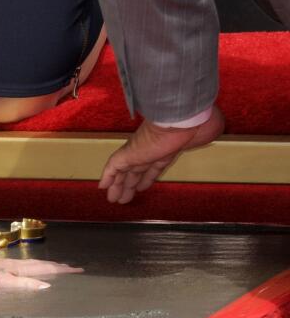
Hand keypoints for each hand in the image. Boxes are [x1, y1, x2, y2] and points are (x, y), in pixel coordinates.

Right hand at [0, 250, 82, 289]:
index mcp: (1, 268)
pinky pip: (13, 282)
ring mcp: (0, 272)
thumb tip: (2, 277)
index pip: (28, 267)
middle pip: (35, 267)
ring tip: (68, 270)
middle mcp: (4, 269)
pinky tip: (43, 286)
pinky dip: (28, 284)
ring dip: (49, 271)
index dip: (46, 267)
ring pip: (30, 270)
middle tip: (76, 269)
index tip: (64, 267)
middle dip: (55, 269)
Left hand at [99, 106, 224, 202]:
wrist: (185, 118)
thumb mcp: (204, 132)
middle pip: (137, 171)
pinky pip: (114, 166)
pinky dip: (108, 176)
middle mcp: (151, 149)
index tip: (142, 185)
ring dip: (118, 186)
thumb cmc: (197, 123)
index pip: (154, 165)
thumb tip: (216, 127)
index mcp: (167, 147)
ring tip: (114, 199)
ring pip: (124, 172)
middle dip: (131, 184)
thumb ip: (205, 133)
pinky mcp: (130, 152)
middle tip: (124, 196)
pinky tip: (102, 187)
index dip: (147, 177)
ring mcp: (140, 150)